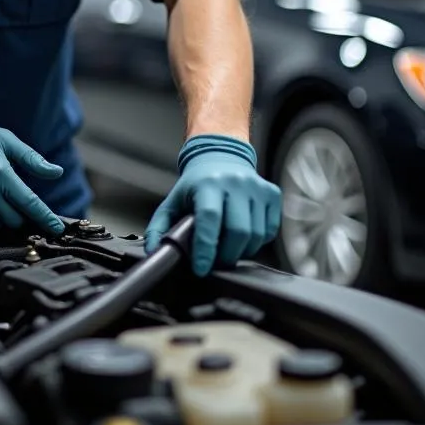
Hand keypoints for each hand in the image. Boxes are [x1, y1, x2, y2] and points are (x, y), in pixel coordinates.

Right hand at [0, 95, 64, 234]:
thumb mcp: (4, 139)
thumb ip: (31, 159)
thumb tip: (56, 172)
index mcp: (0, 173)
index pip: (30, 204)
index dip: (46, 219)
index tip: (57, 229)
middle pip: (13, 221)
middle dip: (21, 216)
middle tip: (17, 203)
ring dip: (1, 217)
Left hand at [144, 133, 281, 275]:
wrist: (220, 156)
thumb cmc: (196, 184)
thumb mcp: (174, 201)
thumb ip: (160, 226)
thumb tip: (153, 250)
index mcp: (208, 184)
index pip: (210, 219)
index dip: (206, 247)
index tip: (201, 268)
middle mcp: (235, 183)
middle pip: (237, 232)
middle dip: (225, 255)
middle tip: (215, 261)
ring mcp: (256, 187)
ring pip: (256, 235)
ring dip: (241, 251)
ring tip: (228, 248)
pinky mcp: (271, 194)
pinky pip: (269, 230)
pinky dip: (257, 241)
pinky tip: (243, 236)